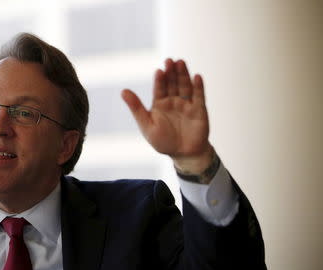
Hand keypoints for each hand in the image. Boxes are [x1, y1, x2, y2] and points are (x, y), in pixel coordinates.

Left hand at [122, 58, 213, 173]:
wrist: (184, 155)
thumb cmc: (164, 142)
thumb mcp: (146, 125)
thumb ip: (136, 108)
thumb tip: (123, 90)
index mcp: (160, 104)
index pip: (159, 88)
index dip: (159, 79)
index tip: (158, 71)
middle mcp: (174, 101)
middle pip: (173, 83)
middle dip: (171, 72)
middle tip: (169, 61)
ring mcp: (187, 104)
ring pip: (185, 85)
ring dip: (183, 74)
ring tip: (181, 62)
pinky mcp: (199, 110)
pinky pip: (199, 96)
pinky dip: (198, 86)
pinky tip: (196, 76)